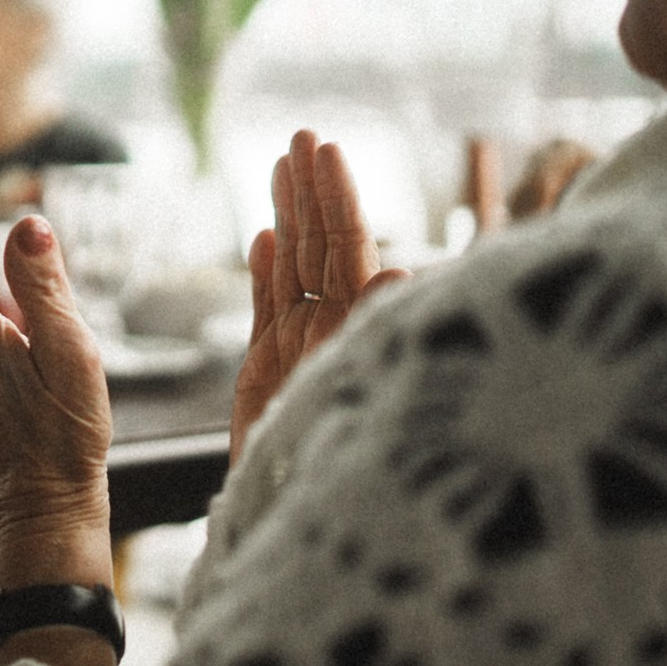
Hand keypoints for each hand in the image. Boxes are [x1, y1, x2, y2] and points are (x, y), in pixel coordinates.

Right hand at [231, 130, 409, 461]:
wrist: (291, 529)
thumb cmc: (345, 473)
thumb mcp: (369, 397)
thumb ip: (378, 334)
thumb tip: (404, 269)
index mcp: (357, 329)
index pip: (347, 249)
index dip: (337, 198)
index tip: (325, 150)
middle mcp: (331, 332)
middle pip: (321, 248)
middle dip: (312, 191)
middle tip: (301, 136)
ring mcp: (300, 349)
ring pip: (294, 269)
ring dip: (289, 217)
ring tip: (280, 168)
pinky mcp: (269, 375)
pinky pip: (268, 311)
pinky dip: (265, 273)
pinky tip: (263, 238)